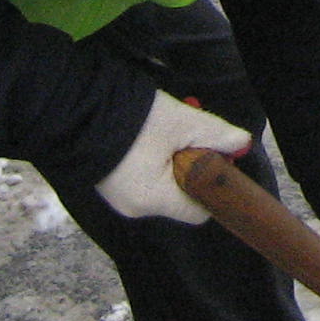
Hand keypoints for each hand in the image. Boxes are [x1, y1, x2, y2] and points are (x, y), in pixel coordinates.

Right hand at [94, 92, 252, 222]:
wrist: (78, 109)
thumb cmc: (132, 120)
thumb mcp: (183, 122)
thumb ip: (217, 135)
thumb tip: (241, 144)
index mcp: (153, 200)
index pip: (198, 211)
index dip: (211, 185)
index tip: (211, 156)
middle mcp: (134, 207)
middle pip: (180, 195)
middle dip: (189, 165)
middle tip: (186, 135)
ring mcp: (117, 197)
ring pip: (161, 184)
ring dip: (170, 160)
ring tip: (162, 131)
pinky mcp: (108, 184)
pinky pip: (141, 178)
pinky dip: (150, 160)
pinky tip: (146, 135)